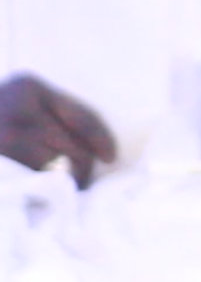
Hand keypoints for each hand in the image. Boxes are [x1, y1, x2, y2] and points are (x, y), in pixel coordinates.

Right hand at [0, 74, 115, 187]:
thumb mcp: (18, 101)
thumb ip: (47, 113)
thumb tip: (97, 149)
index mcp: (27, 87)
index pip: (82, 118)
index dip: (101, 141)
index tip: (110, 157)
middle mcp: (15, 110)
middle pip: (75, 150)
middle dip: (82, 169)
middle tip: (78, 181)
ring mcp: (3, 138)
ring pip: (59, 171)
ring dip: (66, 184)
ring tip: (61, 189)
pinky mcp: (0, 167)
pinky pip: (34, 182)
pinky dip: (44, 191)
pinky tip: (43, 193)